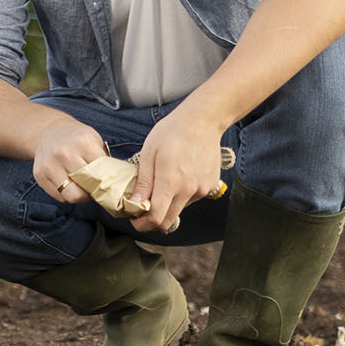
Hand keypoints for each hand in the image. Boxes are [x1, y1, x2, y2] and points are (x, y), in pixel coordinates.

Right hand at [34, 116, 108, 206]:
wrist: (48, 132)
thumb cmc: (76, 138)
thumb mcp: (94, 141)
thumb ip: (103, 160)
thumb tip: (116, 184)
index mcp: (82, 142)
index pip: (101, 173)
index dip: (108, 182)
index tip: (110, 184)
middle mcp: (63, 153)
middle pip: (86, 187)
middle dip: (94, 191)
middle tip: (97, 188)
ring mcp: (49, 165)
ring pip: (71, 196)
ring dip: (81, 196)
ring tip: (84, 188)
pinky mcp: (39, 176)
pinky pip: (59, 197)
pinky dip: (67, 195)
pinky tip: (70, 185)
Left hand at [129, 106, 226, 233]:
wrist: (202, 121)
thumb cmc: (171, 133)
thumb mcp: (148, 153)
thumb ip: (143, 182)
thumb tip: (134, 204)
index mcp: (171, 182)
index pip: (156, 218)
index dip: (142, 224)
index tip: (134, 219)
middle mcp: (189, 190)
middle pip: (168, 221)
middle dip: (152, 220)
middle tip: (142, 207)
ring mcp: (202, 189)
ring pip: (179, 209)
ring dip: (167, 205)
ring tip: (160, 183)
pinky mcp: (210, 186)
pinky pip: (191, 199)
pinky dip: (180, 195)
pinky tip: (177, 176)